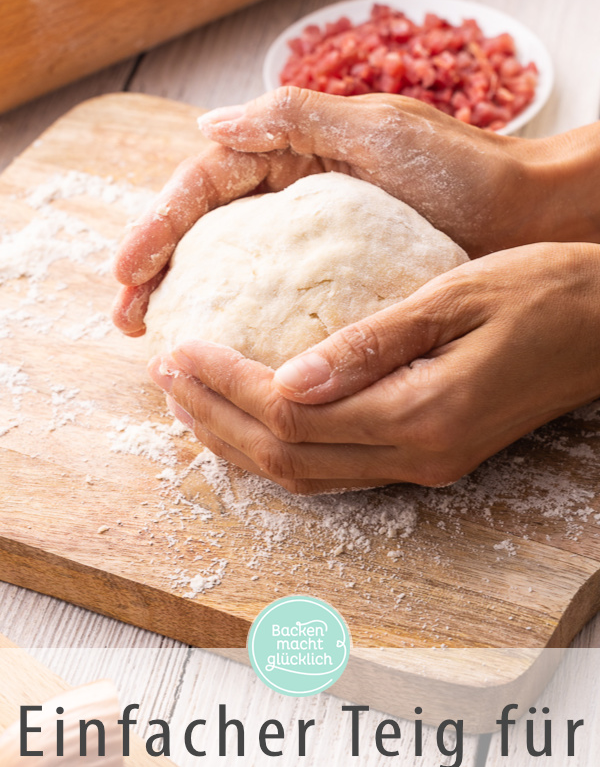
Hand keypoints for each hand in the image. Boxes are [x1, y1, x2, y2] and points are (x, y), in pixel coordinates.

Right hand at [113, 86, 597, 335]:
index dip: (159, 228)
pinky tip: (228, 363)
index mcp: (294, 160)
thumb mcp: (379, 131)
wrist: (529, 218)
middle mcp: (294, 206)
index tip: (126, 273)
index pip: (206, 191)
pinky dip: (247, 337)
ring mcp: (315, 253)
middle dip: (159, 276)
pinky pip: (280, 314)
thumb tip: (207, 128)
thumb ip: (294, 119)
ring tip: (161, 349)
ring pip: (234, 279)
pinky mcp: (340, 293)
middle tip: (129, 322)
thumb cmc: (463, 170)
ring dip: (192, 310)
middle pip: (206, 238)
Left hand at [148, 242, 599, 493]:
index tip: (179, 346)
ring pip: (307, 474)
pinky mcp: (433, 458)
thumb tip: (287, 378)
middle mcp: (419, 454)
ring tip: (190, 403)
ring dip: (241, 442)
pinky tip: (257, 420)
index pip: (290, 413)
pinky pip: (338, 470)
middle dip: (214, 419)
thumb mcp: (455, 297)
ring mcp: (426, 465)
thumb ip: (371, 343)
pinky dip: (284, 450)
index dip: (224, 384)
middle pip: (286, 457)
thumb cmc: (546, 292)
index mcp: (423, 412)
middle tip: (164, 376)